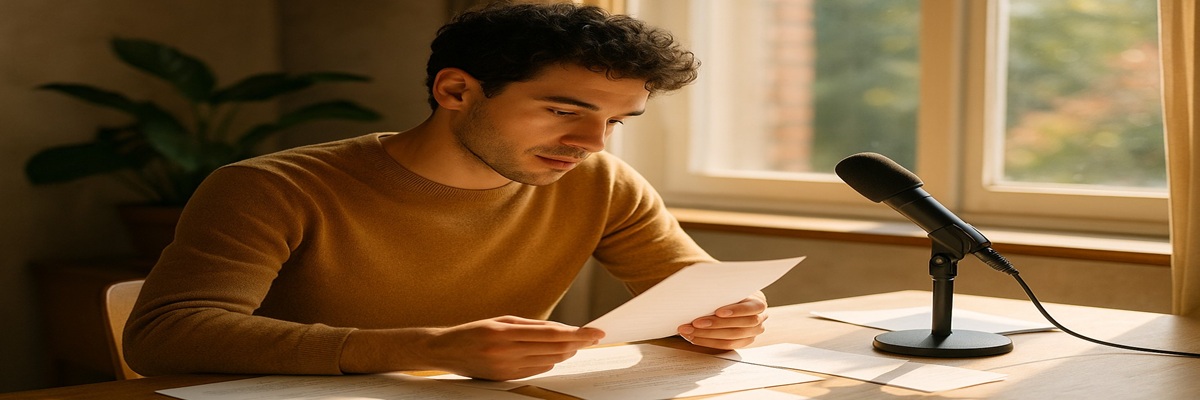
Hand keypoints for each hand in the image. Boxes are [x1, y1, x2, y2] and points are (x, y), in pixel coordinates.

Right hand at [420, 316, 604, 380]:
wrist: (445, 351)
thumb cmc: (474, 331)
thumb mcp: (502, 320)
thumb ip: (532, 326)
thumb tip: (562, 330)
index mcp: (504, 332)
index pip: (552, 334)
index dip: (578, 334)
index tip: (596, 332)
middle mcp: (506, 352)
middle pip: (554, 350)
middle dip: (578, 343)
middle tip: (593, 337)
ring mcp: (506, 368)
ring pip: (549, 362)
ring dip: (566, 353)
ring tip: (577, 344)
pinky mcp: (505, 378)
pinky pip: (537, 371)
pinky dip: (550, 362)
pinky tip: (557, 355)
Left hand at [677, 292, 767, 349]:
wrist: (732, 299)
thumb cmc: (729, 290)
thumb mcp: (730, 286)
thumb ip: (723, 288)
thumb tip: (702, 287)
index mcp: (758, 303)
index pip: (751, 309)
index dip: (735, 311)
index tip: (718, 312)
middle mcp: (759, 320)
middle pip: (739, 327)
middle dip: (715, 325)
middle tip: (695, 322)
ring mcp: (751, 334)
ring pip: (730, 338)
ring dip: (706, 335)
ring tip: (688, 330)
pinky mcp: (742, 342)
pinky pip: (725, 346)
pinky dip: (707, 341)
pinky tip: (694, 337)